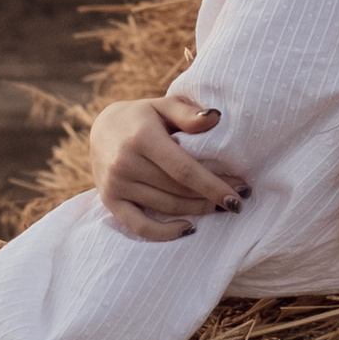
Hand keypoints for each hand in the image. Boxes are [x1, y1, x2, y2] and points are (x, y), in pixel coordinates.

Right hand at [85, 94, 246, 238]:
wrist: (100, 129)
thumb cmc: (141, 117)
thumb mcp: (163, 106)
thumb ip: (188, 114)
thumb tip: (216, 118)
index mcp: (143, 138)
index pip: (184, 169)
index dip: (213, 185)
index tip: (239, 194)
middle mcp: (126, 163)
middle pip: (178, 190)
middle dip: (211, 197)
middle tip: (239, 200)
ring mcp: (116, 185)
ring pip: (165, 207)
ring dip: (197, 211)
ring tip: (220, 209)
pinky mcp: (110, 202)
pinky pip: (139, 226)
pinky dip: (165, 233)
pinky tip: (188, 228)